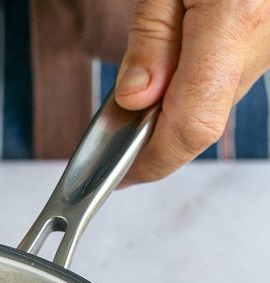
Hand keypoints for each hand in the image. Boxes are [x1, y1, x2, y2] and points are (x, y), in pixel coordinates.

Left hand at [115, 0, 269, 182]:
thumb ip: (152, 36)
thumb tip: (134, 99)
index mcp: (235, 20)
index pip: (190, 126)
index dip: (150, 163)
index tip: (116, 177)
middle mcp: (262, 40)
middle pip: (200, 121)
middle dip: (152, 139)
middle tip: (112, 137)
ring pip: (213, 101)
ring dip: (171, 111)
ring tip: (137, 95)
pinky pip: (226, 76)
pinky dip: (192, 84)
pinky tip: (169, 69)